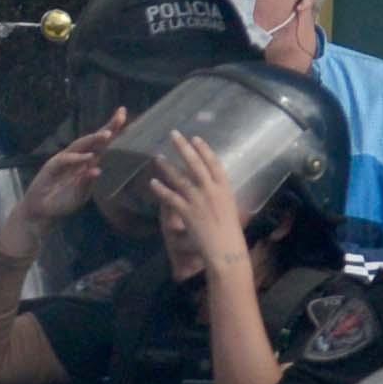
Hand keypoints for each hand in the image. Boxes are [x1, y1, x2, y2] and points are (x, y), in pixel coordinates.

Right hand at [16, 113, 125, 227]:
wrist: (41, 211)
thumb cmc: (62, 201)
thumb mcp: (79, 196)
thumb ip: (87, 183)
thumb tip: (98, 170)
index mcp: (86, 163)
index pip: (102, 145)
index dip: (113, 131)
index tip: (124, 116)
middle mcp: (76, 157)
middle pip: (93, 140)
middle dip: (107, 128)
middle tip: (121, 115)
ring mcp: (64, 160)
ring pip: (80, 145)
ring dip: (93, 139)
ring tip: (107, 135)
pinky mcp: (51, 167)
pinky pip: (65, 160)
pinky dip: (76, 158)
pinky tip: (88, 157)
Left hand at [146, 131, 250, 277]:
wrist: (225, 249)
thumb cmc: (230, 232)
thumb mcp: (230, 207)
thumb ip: (220, 194)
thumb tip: (213, 186)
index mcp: (225, 188)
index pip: (214, 163)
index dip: (204, 149)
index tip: (195, 138)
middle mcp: (211, 190)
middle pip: (195, 164)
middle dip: (183, 147)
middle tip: (173, 134)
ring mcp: (198, 200)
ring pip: (180, 178)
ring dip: (167, 166)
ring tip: (158, 157)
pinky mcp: (187, 212)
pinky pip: (171, 198)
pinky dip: (161, 190)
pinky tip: (152, 183)